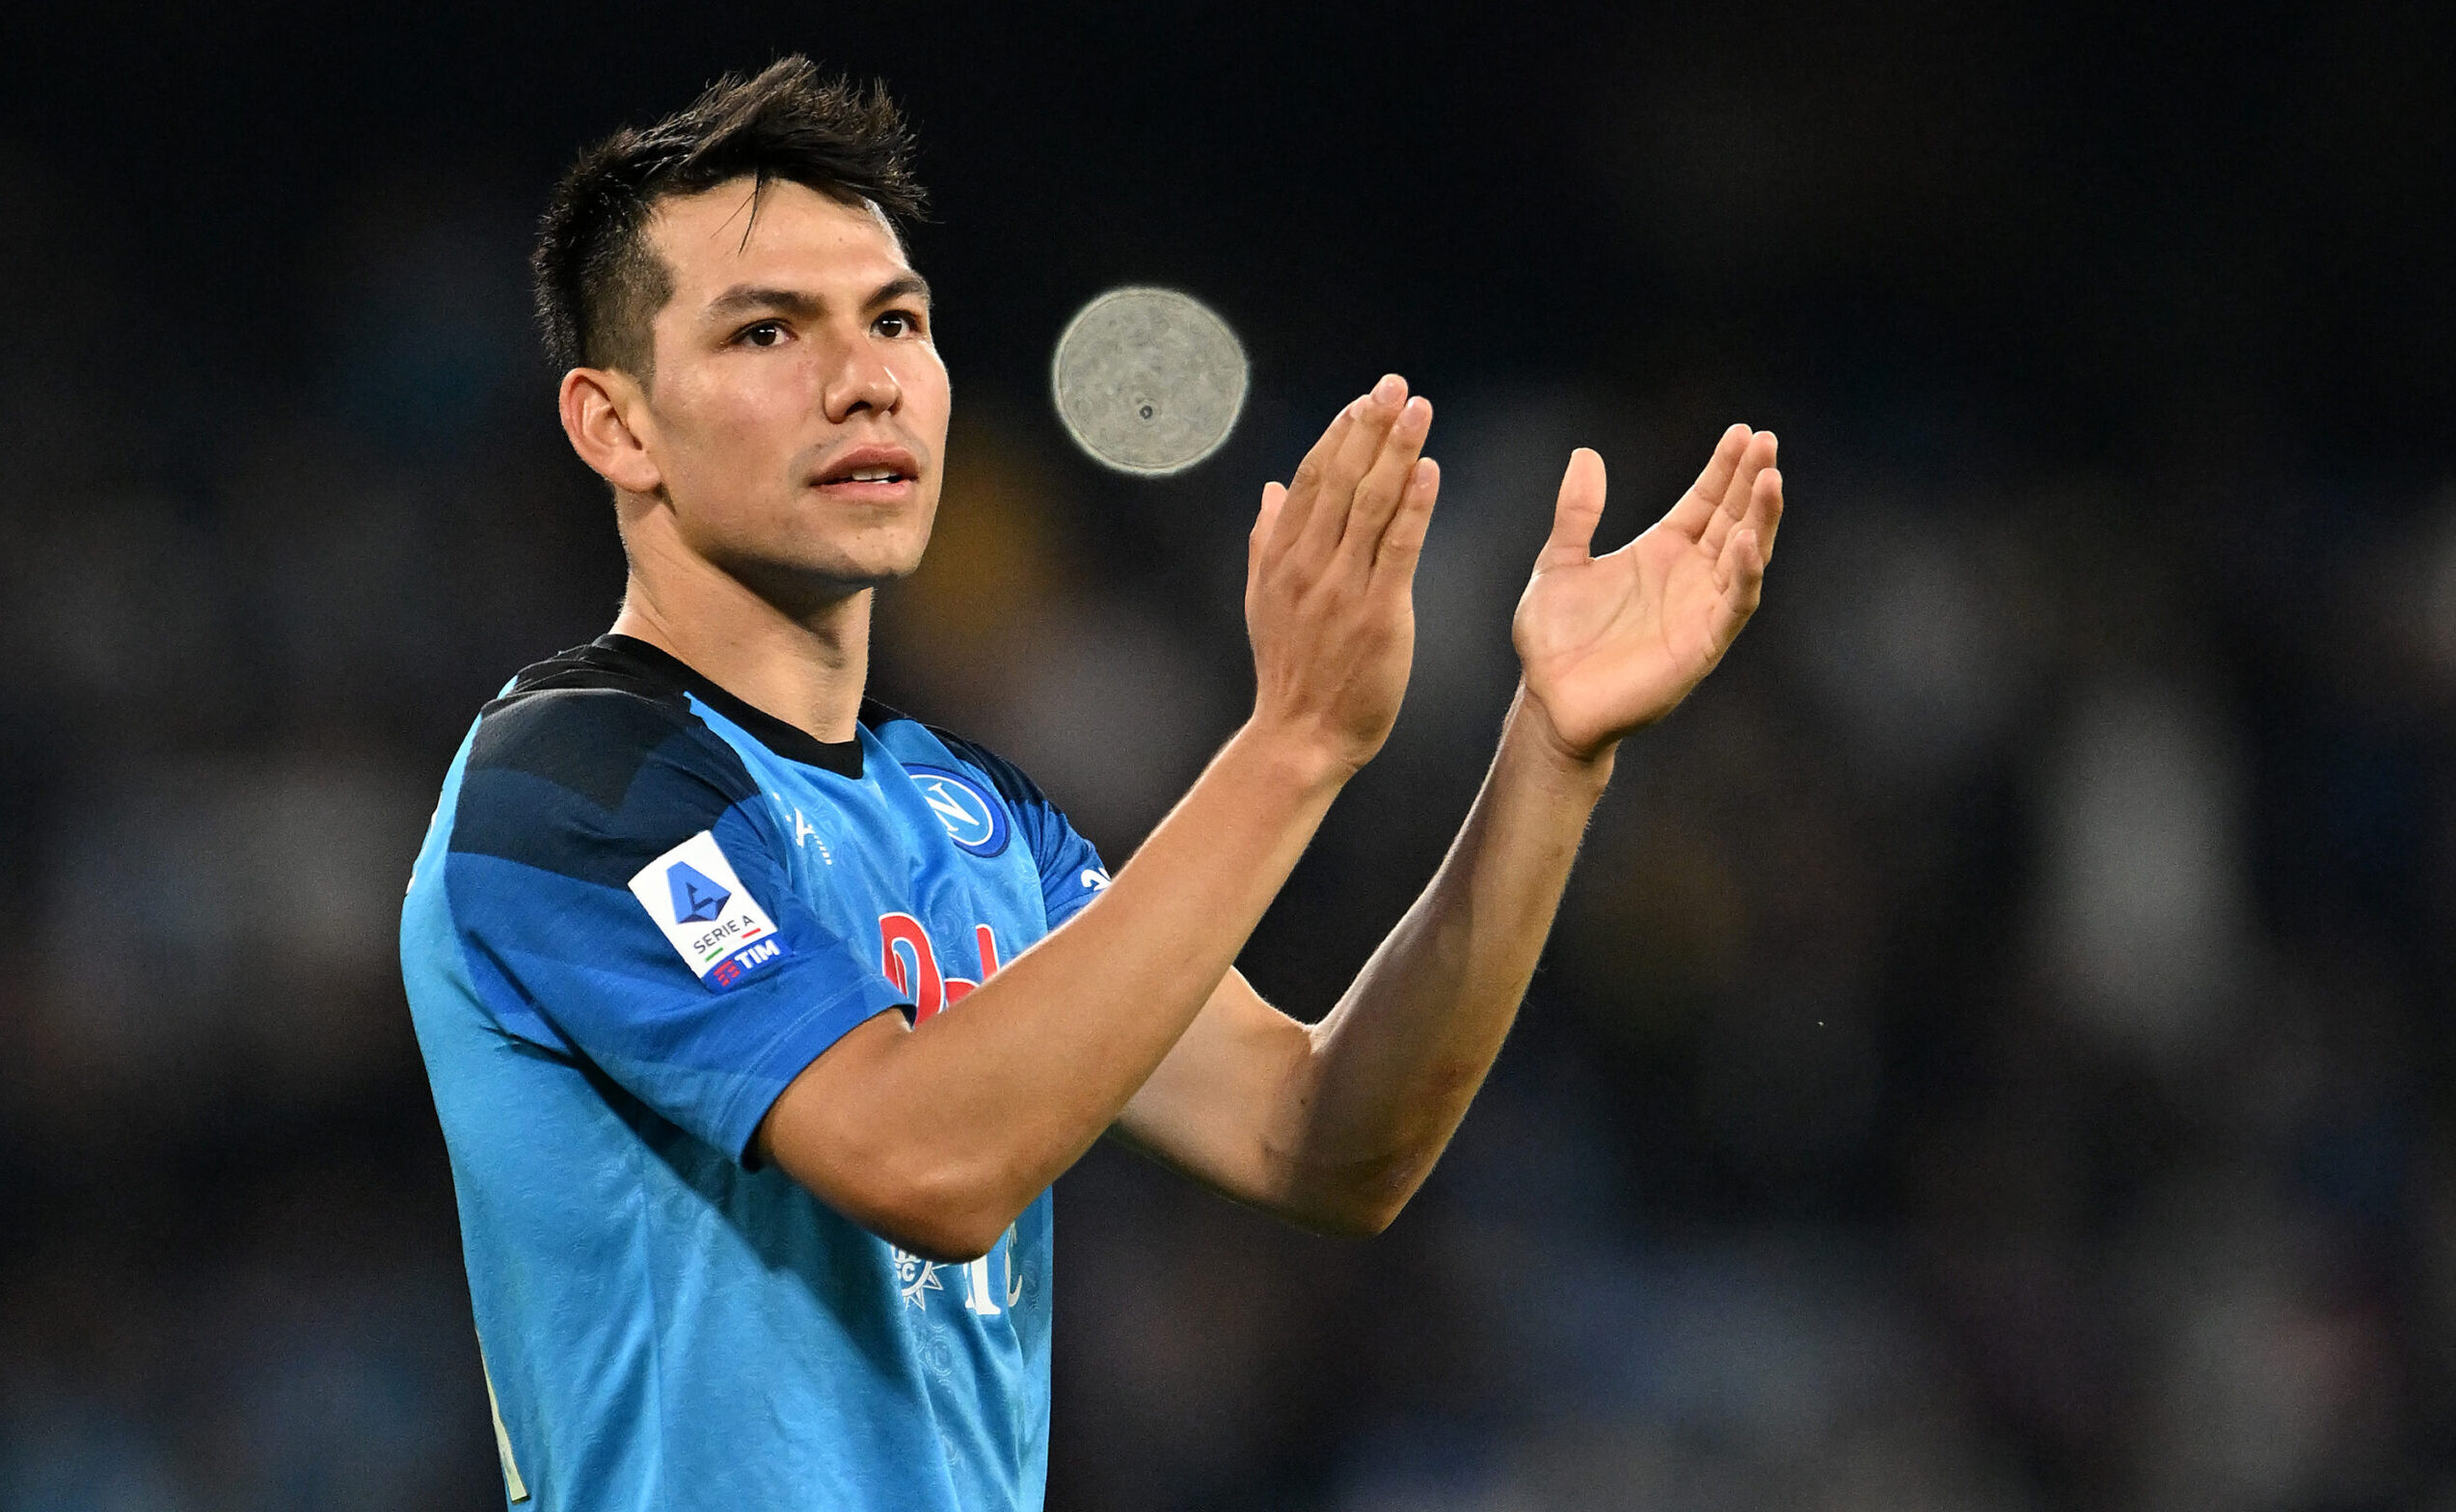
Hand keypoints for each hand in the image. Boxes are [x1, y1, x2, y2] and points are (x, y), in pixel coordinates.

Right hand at [1244, 374, 1440, 777]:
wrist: (1301, 737)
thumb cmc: (1290, 672)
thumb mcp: (1262, 603)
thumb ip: (1266, 542)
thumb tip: (1269, 490)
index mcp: (1281, 558)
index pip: (1310, 480)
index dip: (1338, 436)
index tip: (1364, 401)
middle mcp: (1308, 566)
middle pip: (1340, 480)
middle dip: (1370, 427)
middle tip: (1395, 385)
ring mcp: (1341, 589)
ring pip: (1370, 504)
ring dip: (1396, 451)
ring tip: (1417, 410)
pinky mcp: (1378, 615)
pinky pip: (1398, 550)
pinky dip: (1413, 507)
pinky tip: (1428, 471)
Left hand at [1513, 426, 1782, 761]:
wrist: (1550, 700)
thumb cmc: (1556, 640)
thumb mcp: (1559, 563)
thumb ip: (1577, 514)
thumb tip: (1586, 455)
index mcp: (1661, 552)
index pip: (1705, 500)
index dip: (1724, 468)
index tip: (1742, 432)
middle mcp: (1689, 575)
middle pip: (1733, 518)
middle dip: (1752, 481)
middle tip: (1767, 442)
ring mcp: (1700, 608)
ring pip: (1746, 556)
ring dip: (1761, 519)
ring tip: (1771, 480)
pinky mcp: (1702, 644)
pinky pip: (1733, 605)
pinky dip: (1745, 574)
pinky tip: (1748, 542)